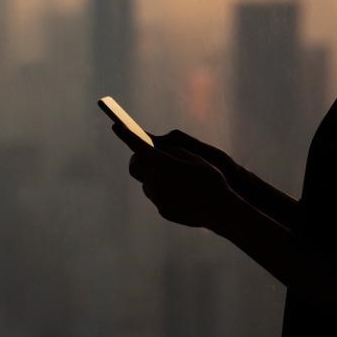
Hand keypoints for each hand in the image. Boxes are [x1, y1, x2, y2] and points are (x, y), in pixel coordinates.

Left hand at [112, 124, 237, 228]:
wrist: (220, 210)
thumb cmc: (210, 179)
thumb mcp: (194, 157)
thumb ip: (172, 151)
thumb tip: (157, 150)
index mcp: (162, 164)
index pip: (138, 145)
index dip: (126, 134)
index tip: (116, 125)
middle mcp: (154, 181)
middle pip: (135, 166)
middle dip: (138, 158)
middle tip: (146, 153)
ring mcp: (157, 197)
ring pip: (146, 182)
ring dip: (152, 175)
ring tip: (171, 173)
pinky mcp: (163, 210)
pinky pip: (157, 196)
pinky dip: (163, 190)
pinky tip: (180, 190)